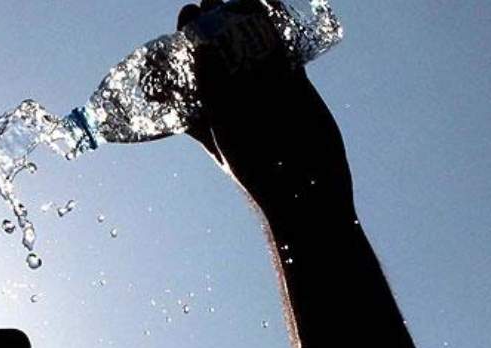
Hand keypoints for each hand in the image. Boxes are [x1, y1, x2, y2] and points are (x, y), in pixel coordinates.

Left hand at [176, 0, 345, 185]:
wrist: (304, 186)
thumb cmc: (253, 166)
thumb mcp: (224, 125)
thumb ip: (212, 87)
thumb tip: (200, 47)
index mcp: (207, 105)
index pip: (190, 65)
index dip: (186, 39)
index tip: (187, 14)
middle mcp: (233, 93)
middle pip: (220, 47)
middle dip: (215, 21)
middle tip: (211, 0)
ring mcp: (263, 86)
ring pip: (251, 44)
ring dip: (245, 19)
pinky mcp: (292, 81)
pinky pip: (283, 48)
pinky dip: (278, 27)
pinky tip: (271, 5)